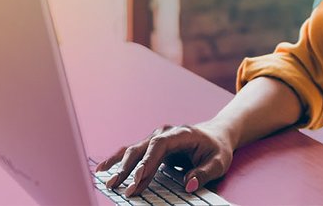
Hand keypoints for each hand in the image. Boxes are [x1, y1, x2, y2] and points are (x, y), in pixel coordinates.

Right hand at [96, 122, 233, 197]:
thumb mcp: (219, 162)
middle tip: (119, 187)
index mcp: (181, 134)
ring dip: (120, 167)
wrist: (216, 135)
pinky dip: (117, 161)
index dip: (147, 162)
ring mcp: (156, 139)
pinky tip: (103, 170)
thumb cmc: (217, 149)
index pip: (159, 146)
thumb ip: (205, 173)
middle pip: (142, 149)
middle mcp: (164, 134)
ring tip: (108, 183)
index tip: (137, 180)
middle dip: (128, 169)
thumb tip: (189, 185)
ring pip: (133, 151)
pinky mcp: (151, 147)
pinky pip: (131, 153)